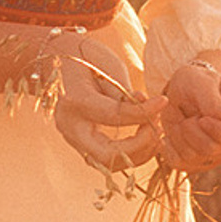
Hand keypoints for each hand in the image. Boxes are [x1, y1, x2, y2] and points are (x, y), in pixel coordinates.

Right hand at [47, 31, 164, 172]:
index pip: (114, 115)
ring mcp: (72, 137)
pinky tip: (146, 140)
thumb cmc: (86, 57)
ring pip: (107, 163)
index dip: (143, 112)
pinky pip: (106, 159)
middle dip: (139, 146)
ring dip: (138, 154)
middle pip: (106, 155)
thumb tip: (147, 108)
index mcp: (75, 101)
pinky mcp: (80, 142)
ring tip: (156, 134)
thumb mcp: (107, 67)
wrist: (58, 59)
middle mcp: (70, 125)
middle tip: (158, 128)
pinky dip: (129, 155)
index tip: (163, 101)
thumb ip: (125, 93)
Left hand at [158, 54, 220, 174]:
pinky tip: (171, 134)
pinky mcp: (196, 162)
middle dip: (193, 131)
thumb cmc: (196, 82)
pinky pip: (180, 164)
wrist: (179, 91)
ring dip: (180, 137)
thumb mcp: (202, 82)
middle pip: (214, 149)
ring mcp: (215, 154)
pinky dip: (169, 148)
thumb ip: (213, 99)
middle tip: (187, 116)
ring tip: (181, 121)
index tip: (202, 118)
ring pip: (194, 158)